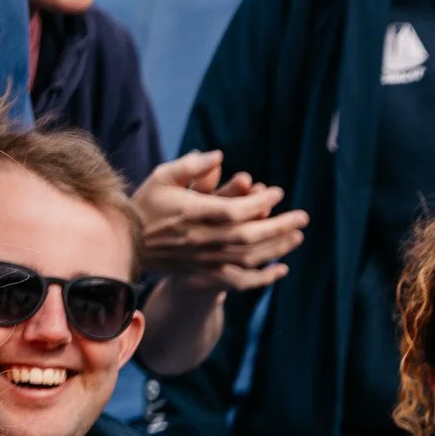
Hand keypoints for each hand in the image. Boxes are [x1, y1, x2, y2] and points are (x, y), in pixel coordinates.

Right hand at [133, 153, 306, 290]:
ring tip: (298, 236)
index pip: (234, 210)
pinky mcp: (206, 273)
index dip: (259, 203)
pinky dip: (263, 278)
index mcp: (192, 213)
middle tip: (303, 218)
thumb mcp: (162, 177)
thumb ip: (190, 166)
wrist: (130, 243)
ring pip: (249, 258)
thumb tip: (219, 155)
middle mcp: (201, 238)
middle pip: (248, 236)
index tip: (278, 192)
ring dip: (277, 248)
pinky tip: (281, 270)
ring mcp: (205, 259)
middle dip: (279, 226)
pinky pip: (240, 281)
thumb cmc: (148, 204)